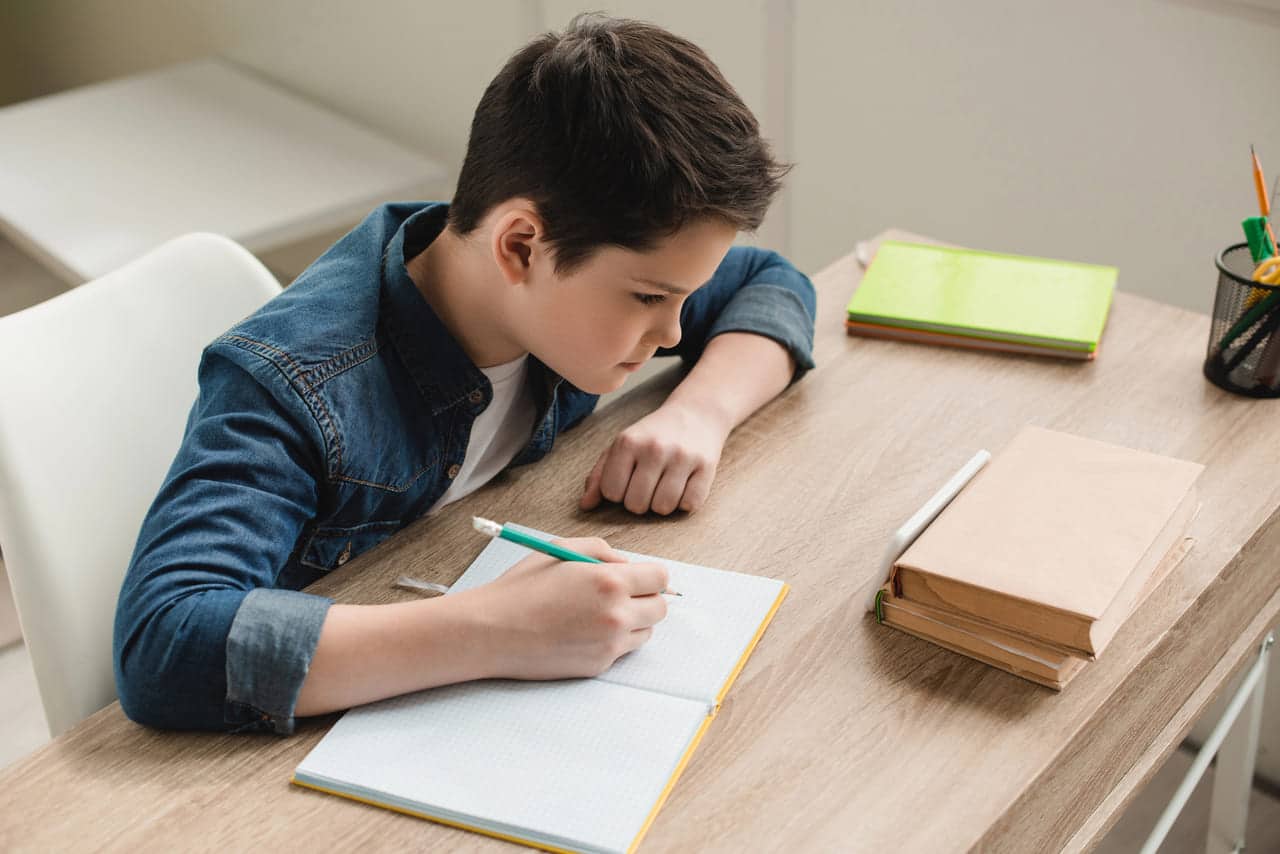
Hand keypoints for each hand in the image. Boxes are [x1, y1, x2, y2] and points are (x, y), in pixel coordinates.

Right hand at [465, 537, 668, 679]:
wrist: (492, 631)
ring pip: (646, 631)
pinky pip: (622, 650)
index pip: (660, 578)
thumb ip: (602, 551)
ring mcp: (609, 644)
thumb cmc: (522, 588)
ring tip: (598, 613)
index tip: (639, 576)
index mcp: (609, 581)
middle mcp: (616, 615)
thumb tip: (627, 564)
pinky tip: (583, 631)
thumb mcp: (560, 549)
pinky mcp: (598, 666)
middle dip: (645, 598)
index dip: (650, 575)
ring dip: (632, 621)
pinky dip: (612, 640)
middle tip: (621, 594)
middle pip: (660, 608)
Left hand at [579, 401, 729, 514]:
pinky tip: (684, 486)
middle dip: (639, 501)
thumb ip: (599, 475)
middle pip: (636, 505)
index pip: (611, 492)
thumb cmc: (653, 435)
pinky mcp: (706, 467)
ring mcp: (682, 457)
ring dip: (662, 504)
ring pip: (662, 508)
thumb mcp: (622, 446)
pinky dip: (685, 502)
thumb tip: (585, 505)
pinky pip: (689, 505)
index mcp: (628, 442)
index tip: (627, 481)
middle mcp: (654, 448)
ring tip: (665, 486)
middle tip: (647, 485)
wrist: (696, 414)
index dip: (617, 492)